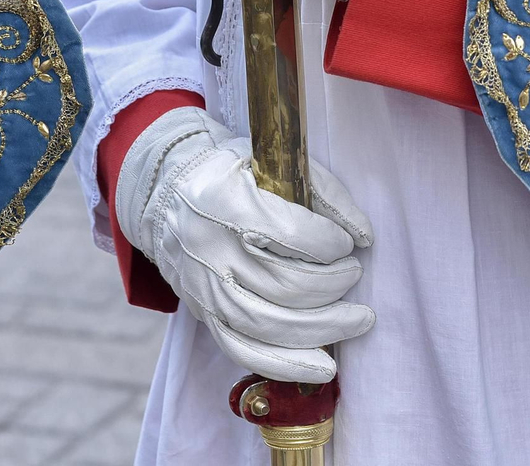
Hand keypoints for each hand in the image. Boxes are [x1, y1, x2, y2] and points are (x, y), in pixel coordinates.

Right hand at [114, 106, 375, 381]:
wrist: (166, 195)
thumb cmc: (231, 177)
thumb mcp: (272, 165)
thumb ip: (322, 191)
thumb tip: (363, 235)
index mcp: (226, 200)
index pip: (290, 234)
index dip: (330, 244)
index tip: (347, 242)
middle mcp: (210, 247)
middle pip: (284, 285)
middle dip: (334, 286)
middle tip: (355, 274)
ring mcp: (203, 287)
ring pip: (268, 325)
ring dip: (324, 328)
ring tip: (358, 320)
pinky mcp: (202, 314)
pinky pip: (243, 351)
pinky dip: (286, 364)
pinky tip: (322, 365)